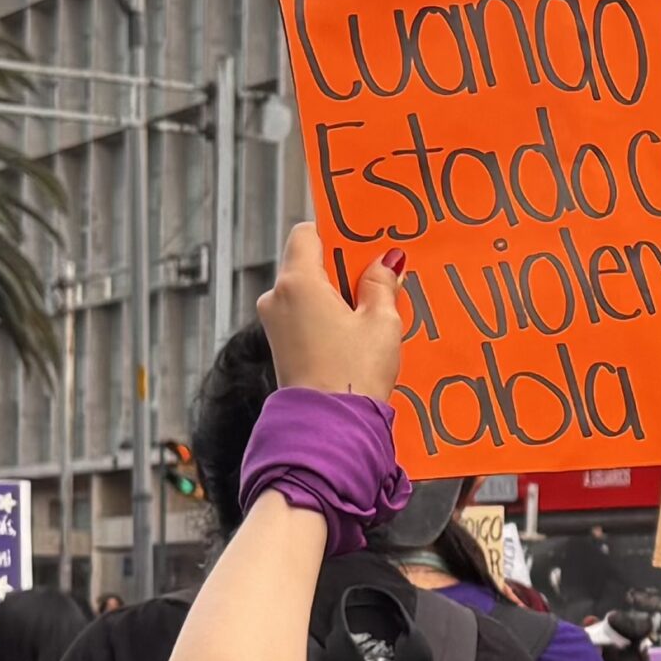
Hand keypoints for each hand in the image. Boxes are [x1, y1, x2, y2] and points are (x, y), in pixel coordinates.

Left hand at [257, 224, 402, 400]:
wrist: (330, 428)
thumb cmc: (353, 373)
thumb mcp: (381, 322)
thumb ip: (381, 284)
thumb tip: (386, 261)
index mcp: (297, 281)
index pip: (307, 233)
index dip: (336, 232)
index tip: (363, 243)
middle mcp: (276, 298)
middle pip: (308, 263)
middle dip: (342, 268)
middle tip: (378, 279)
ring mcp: (274, 324)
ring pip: (308, 292)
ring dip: (337, 295)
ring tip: (371, 313)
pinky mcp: (280, 347)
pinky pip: (304, 316)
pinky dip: (326, 317)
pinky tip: (355, 335)